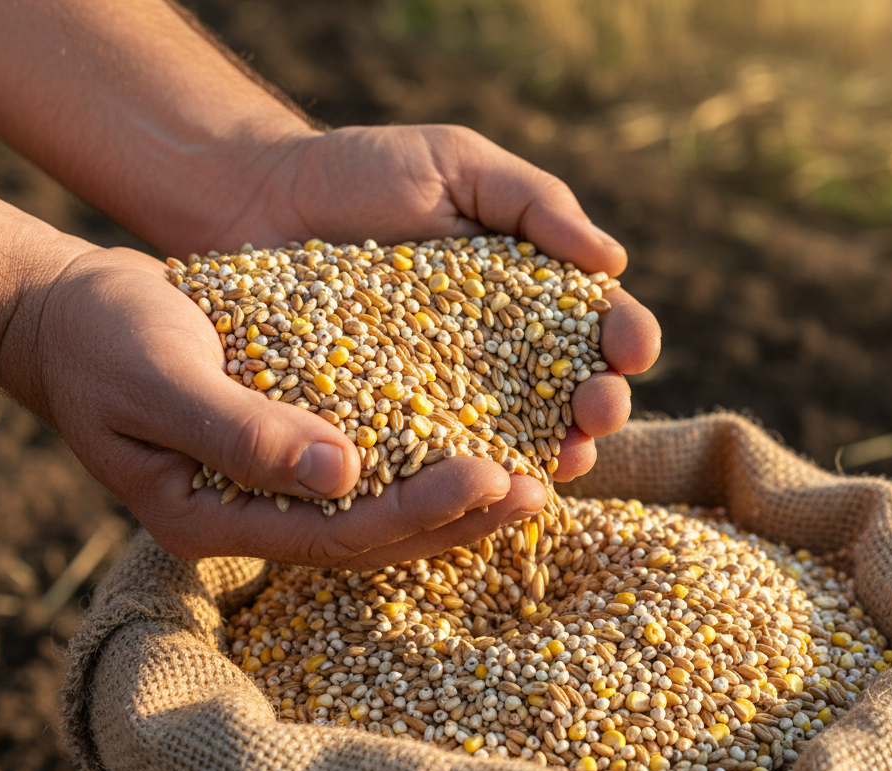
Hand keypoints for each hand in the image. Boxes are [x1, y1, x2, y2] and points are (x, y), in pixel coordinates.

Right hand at [6, 245, 546, 568]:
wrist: (75, 314)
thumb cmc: (104, 338)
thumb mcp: (159, 375)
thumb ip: (242, 430)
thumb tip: (343, 471)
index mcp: (214, 518)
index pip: (334, 536)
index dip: (416, 512)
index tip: (489, 477)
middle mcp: (255, 517)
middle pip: (373, 538)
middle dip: (458, 518)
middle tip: (536, 488)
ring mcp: (276, 490)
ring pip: (382, 510)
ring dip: (458, 498)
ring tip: (535, 473)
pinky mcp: (296, 450)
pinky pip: (375, 468)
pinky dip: (429, 458)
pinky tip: (485, 438)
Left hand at [213, 124, 661, 481]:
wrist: (257, 203)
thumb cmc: (364, 172)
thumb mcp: (458, 164)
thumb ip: (535, 202)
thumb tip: (614, 259)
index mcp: (532, 293)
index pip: (599, 324)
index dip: (627, 338)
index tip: (634, 349)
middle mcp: (502, 353)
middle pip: (572, 392)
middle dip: (601, 406)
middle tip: (598, 410)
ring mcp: (449, 395)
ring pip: (521, 437)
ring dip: (554, 453)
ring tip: (564, 459)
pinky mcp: (393, 425)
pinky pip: (439, 458)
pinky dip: (468, 477)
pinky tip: (488, 485)